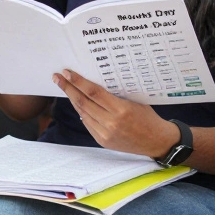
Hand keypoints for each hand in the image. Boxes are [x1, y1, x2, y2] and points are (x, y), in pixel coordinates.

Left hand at [53, 69, 176, 158]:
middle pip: (83, 102)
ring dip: (72, 99)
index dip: (78, 82)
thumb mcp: (135, 100)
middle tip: (57, 77)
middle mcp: (111, 123)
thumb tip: (94, 84)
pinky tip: (78, 103)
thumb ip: (115, 95)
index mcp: (121, 109)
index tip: (67, 72)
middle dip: (68, 88)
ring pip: (82, 113)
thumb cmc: (148, 117)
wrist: (157, 141)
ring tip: (65, 87)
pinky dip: (82, 112)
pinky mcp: (103, 141)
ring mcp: (105, 134)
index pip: (93, 92)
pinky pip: (88, 123)